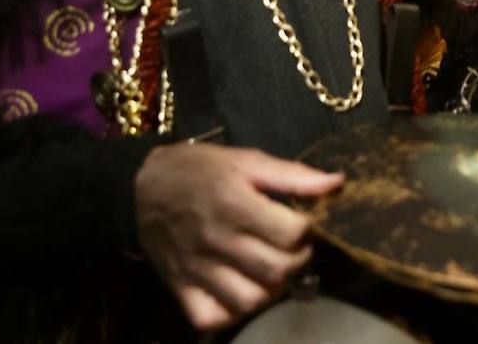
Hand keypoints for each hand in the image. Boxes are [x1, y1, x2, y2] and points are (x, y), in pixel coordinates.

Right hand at [134, 143, 342, 331]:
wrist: (140, 186)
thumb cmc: (200, 170)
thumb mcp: (246, 160)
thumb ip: (292, 176)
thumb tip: (337, 183)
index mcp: (236, 204)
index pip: (292, 234)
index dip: (307, 231)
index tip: (302, 225)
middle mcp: (218, 240)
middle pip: (278, 271)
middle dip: (298, 263)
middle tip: (293, 251)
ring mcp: (199, 269)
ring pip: (250, 301)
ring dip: (270, 291)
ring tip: (270, 272)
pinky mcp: (181, 289)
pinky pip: (212, 318)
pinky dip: (232, 314)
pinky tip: (240, 291)